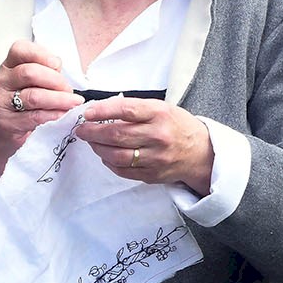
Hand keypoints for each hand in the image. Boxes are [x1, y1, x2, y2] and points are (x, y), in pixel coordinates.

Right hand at [0, 40, 80, 176]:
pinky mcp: (6, 122)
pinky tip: (63, 114)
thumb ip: (46, 70)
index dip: (41, 54)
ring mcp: (0, 102)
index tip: (57, 65)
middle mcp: (1, 81)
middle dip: (55, 80)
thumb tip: (58, 67)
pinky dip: (53, 114)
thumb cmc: (27, 102)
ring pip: (33, 96)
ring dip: (58, 99)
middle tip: (69, 89)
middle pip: (29, 73)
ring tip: (73, 102)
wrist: (10, 130)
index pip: (20, 49)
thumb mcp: (34, 81)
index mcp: (8, 65)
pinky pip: (34, 117)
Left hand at [74, 97, 213, 194]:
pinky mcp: (152, 174)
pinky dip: (109, 163)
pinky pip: (123, 171)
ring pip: (116, 155)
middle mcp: (158, 136)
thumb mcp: (161, 108)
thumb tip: (101, 109)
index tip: (87, 113)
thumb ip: (134, 109)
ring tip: (91, 142)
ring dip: (98, 148)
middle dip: (92, 132)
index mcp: (160, 114)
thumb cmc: (177, 126)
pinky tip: (105, 155)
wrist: (201, 152)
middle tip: (81, 130)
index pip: (125, 110)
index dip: (102, 111)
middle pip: (117, 135)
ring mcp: (156, 157)